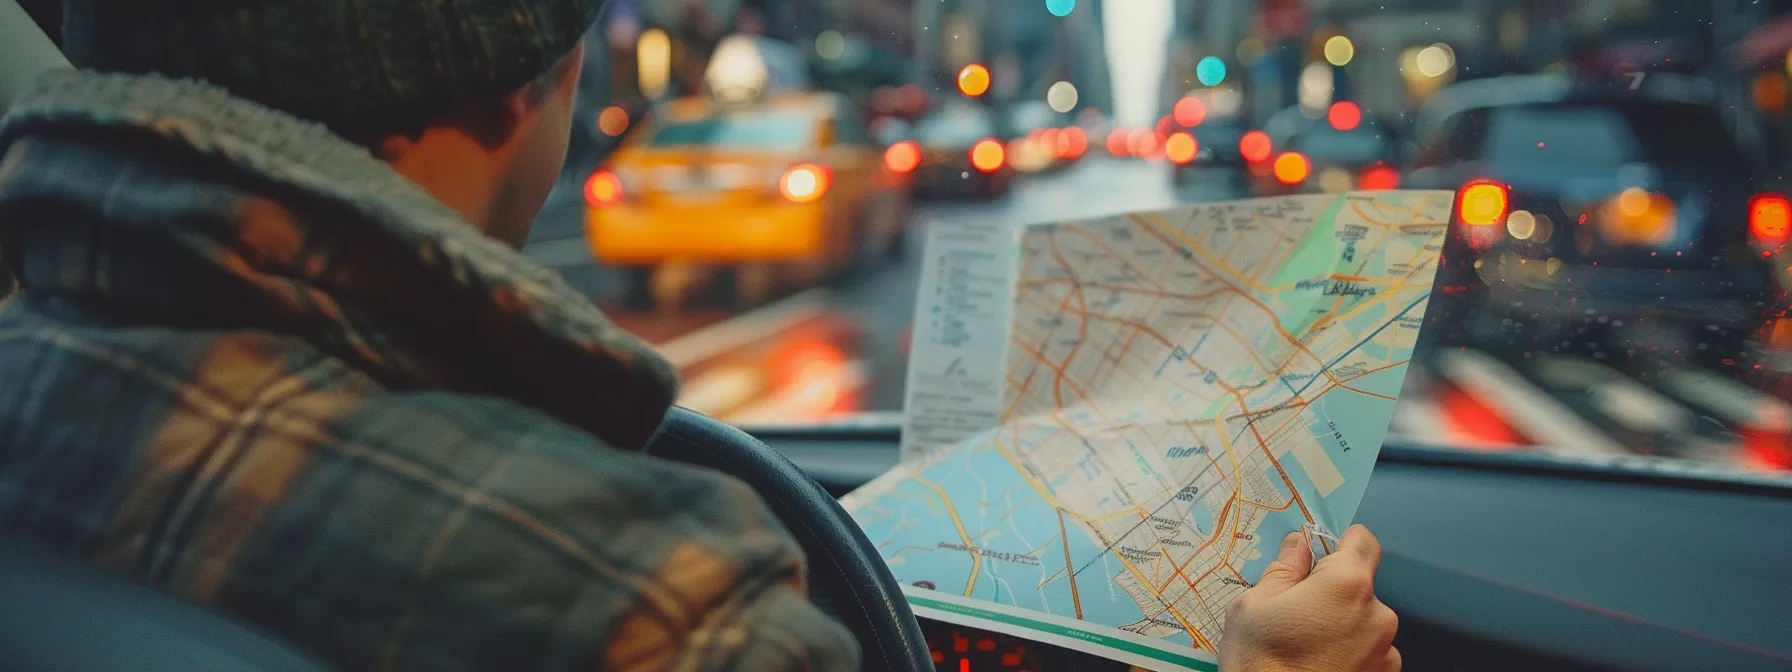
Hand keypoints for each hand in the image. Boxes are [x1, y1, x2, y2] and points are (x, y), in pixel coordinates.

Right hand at [1217, 525, 1400, 671]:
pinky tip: (1320, 662)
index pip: (1362, 541)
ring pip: (1363, 620)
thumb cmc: (1259, 662)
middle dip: (1332, 592)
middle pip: (1359, 585)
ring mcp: (1384, 649)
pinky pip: (1370, 651)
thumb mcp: (1254, 604)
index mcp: (1346, 584)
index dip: (1340, 542)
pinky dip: (1350, 652)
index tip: (1321, 552)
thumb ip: (1284, 568)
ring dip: (1342, 625)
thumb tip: (1298, 545)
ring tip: (1306, 644)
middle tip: (1297, 611)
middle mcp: (1376, 614)